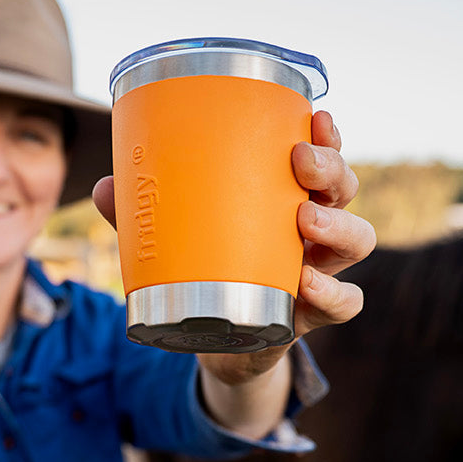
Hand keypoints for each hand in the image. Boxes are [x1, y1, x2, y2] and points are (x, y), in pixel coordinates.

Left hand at [93, 110, 375, 382]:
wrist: (217, 344)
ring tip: (303, 219)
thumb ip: (141, 215)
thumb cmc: (202, 274)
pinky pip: (346, 302)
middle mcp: (312, 230)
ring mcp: (318, 271)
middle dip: (332, 169)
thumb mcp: (172, 241)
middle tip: (299, 162)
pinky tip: (306, 283)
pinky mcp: (313, 315)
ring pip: (358, 240)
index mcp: (283, 200)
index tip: (315, 117)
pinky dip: (333, 292)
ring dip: (338, 225)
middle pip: (344, 190)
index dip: (325, 136)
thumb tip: (104, 186)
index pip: (319, 159)